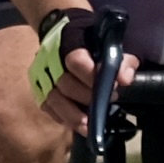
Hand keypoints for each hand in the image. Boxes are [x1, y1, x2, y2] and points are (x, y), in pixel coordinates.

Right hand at [29, 7, 111, 123]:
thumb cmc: (93, 42)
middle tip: (107, 103)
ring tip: (89, 126)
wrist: (65, 36)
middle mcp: (50, 60)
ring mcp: (41, 76)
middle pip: (65, 83)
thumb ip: (122, 59)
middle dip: (86, 97)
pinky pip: (48, 108)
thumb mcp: (112, 45)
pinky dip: (62, 118)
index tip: (113, 87)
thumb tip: (125, 78)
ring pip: (53, 99)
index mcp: (69, 43)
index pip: (77, 61)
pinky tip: (78, 124)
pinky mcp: (39, 90)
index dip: (93, 76)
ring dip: (72, 115)